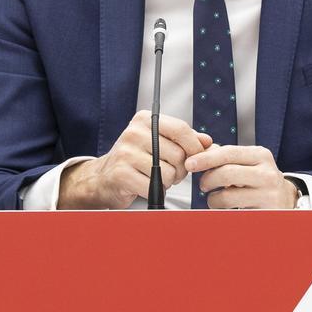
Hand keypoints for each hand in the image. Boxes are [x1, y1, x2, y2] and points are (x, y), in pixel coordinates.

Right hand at [59, 111, 212, 208]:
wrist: (104, 178)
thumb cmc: (136, 159)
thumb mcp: (160, 142)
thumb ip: (185, 140)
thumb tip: (207, 141)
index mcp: (146, 120)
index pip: (181, 129)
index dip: (195, 146)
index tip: (198, 156)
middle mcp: (134, 132)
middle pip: (178, 154)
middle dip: (181, 169)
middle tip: (172, 172)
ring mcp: (125, 153)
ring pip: (168, 173)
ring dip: (168, 182)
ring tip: (157, 178)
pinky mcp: (121, 174)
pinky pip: (153, 186)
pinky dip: (155, 191)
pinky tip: (146, 186)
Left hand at [185, 145, 298, 208]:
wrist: (285, 199)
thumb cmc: (260, 179)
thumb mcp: (248, 162)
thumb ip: (225, 155)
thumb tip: (201, 150)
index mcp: (261, 156)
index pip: (229, 153)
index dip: (206, 158)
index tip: (189, 164)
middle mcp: (267, 174)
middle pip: (226, 173)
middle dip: (207, 179)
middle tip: (203, 185)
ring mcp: (267, 195)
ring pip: (226, 196)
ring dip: (212, 199)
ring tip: (215, 198)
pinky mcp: (263, 214)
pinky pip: (231, 214)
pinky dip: (222, 211)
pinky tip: (226, 208)